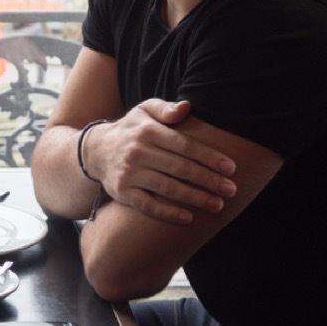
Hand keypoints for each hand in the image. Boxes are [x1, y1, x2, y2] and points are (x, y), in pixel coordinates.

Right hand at [87, 100, 236, 223]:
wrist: (95, 151)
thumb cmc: (131, 130)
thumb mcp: (144, 110)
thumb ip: (166, 108)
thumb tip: (187, 107)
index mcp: (147, 131)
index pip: (184, 145)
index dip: (209, 157)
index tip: (231, 168)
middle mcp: (137, 152)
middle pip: (180, 168)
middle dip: (208, 180)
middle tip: (231, 189)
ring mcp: (129, 173)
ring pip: (168, 188)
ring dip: (195, 198)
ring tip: (217, 204)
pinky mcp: (122, 192)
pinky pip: (148, 205)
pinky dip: (168, 213)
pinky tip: (188, 218)